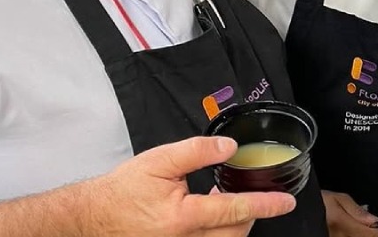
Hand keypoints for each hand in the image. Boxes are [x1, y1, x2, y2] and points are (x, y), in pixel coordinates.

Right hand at [88, 136, 296, 235]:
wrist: (92, 219)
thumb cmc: (123, 190)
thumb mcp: (159, 160)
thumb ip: (197, 151)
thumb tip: (229, 148)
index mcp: (182, 217)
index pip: (234, 210)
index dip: (264, 204)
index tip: (285, 201)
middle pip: (234, 235)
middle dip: (251, 217)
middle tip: (257, 198)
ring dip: (235, 227)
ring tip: (232, 206)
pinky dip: (217, 235)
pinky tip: (212, 219)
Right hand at [322, 191, 377, 236]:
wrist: (301, 209)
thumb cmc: (318, 201)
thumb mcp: (338, 198)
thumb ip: (357, 210)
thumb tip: (374, 220)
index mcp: (342, 224)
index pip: (372, 236)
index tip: (376, 224)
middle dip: (370, 234)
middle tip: (367, 226)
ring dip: (361, 236)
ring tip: (356, 228)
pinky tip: (349, 233)